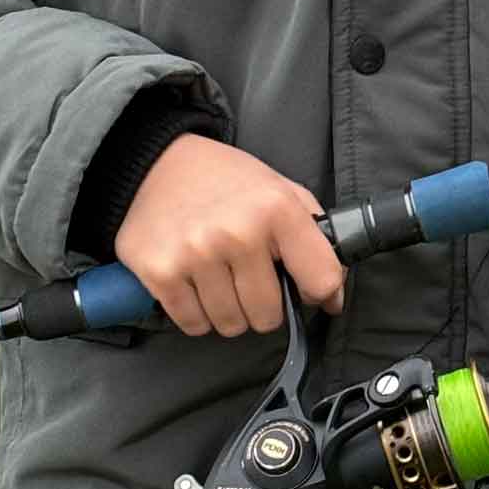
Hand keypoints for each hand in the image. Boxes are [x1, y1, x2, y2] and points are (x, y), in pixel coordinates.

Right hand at [114, 135, 345, 338]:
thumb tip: (332, 297)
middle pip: (268, 315)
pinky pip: (193, 324)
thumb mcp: (280, 189)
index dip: (318, 292)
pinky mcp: (161, 272)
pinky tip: (195, 284)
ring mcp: (196, 255)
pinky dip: (197, 314)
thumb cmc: (224, 180)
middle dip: (263, 306)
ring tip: (219, 278)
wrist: (156, 163)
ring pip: (230, 325)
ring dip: (229, 311)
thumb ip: (314, 237)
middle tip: (249, 279)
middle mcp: (237, 233)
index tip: (304, 288)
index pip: (321, 280)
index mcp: (276, 208)